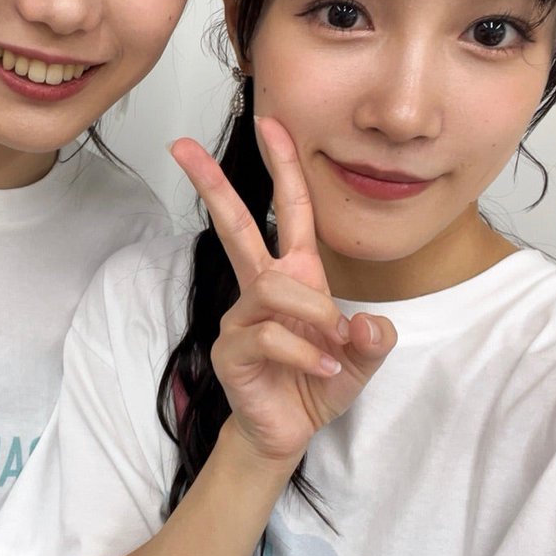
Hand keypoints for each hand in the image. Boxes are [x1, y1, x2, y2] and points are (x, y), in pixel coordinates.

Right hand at [171, 116, 395, 464]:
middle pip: (235, 225)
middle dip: (212, 184)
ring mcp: (242, 316)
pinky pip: (268, 335)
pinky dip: (303, 352)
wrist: (288, 433)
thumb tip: (367, 323)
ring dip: (312, 312)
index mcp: (297, 275)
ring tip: (332, 346)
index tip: (270, 122)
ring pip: (273, 286)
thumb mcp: (362, 360)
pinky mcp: (231, 349)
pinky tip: (320, 371)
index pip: (289, 210)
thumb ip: (375, 339)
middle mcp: (264, 286)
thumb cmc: (317, 384)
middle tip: (180, 146)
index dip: (282, 166)